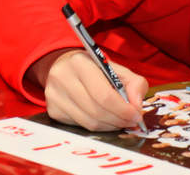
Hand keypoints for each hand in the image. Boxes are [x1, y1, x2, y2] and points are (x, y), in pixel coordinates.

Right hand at [31, 49, 148, 131]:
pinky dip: (97, 127)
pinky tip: (104, 119)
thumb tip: (136, 105)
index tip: (136, 115)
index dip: (123, 109)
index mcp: (79, 63)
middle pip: (97, 111)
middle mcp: (62, 78)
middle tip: (131, 121)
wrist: (65, 66)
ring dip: (110, 126)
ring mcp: (55, 96)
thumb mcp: (116, 68)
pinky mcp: (53, 110)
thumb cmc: (94, 68)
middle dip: (119, 120)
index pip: (104, 95)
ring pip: (89, 123)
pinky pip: (80, 127)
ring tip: (119, 121)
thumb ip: (134, 83)